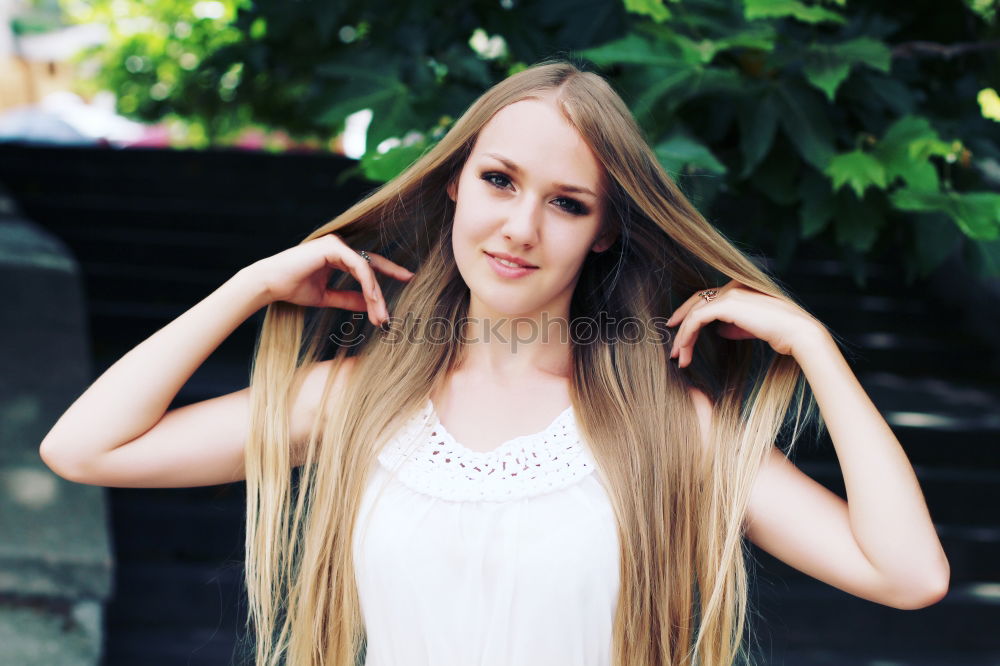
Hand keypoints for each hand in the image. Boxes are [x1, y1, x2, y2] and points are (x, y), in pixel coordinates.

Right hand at [246, 232, 414, 327]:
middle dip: (384, 290)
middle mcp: (339, 246)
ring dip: (376, 295)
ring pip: (367, 269)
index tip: (408, 278)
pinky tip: (373, 300)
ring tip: (381, 317)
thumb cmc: (292, 288)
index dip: (389, 271)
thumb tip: (368, 305)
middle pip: (371, 267)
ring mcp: (336, 243)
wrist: (269, 284)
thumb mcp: (325, 297)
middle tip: (391, 313)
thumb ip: (347, 298)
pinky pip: (358, 266)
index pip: (368, 263)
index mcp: (337, 255)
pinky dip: (367, 284)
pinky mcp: (332, 246)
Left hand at [665, 280, 824, 367]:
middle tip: (674, 348)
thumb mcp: (751, 328)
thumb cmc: (780, 333)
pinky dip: (687, 335)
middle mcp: (732, 286)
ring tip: (679, 357)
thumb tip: (720, 329)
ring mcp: (729, 292)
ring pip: (694, 312)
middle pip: (696, 302)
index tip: (679, 333)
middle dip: (681, 325)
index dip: (690, 314)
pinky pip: (697, 318)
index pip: (707, 298)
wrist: (797, 332)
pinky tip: (685, 350)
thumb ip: (734, 325)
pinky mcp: (726, 303)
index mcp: (739, 288)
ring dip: (683, 336)